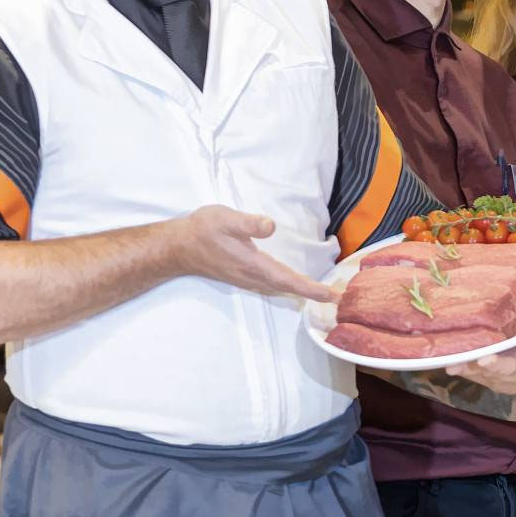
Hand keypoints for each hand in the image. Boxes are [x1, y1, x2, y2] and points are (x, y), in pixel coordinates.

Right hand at [171, 205, 336, 302]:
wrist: (177, 247)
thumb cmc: (202, 230)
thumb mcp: (225, 219)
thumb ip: (248, 223)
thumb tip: (270, 226)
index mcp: (253, 265)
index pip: (288, 280)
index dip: (312, 288)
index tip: (333, 296)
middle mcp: (252, 277)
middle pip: (288, 289)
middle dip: (313, 294)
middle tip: (338, 297)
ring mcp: (246, 279)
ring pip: (280, 289)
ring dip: (301, 291)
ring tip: (323, 293)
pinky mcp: (242, 277)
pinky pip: (271, 286)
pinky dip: (288, 287)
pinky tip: (294, 284)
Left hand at [446, 302, 515, 393]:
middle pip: (513, 367)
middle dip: (499, 364)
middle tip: (487, 358)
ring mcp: (500, 374)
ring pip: (486, 374)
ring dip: (472, 368)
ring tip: (458, 362)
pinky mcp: (483, 376)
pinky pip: (470, 373)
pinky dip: (459, 369)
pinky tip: (448, 364)